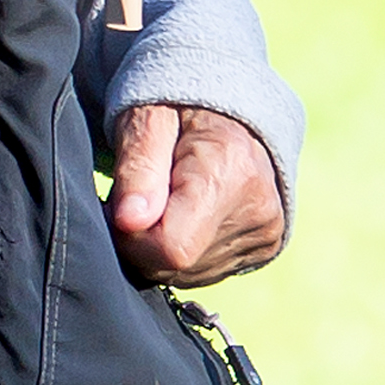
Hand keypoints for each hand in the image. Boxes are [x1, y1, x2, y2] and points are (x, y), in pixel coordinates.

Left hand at [107, 103, 285, 286]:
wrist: (228, 111)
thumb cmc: (176, 109)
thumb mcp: (145, 121)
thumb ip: (137, 169)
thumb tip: (130, 220)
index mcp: (228, 169)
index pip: (171, 247)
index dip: (131, 237)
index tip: (117, 207)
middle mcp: (258, 206)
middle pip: (178, 265)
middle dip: (142, 243)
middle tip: (137, 201)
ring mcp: (267, 231)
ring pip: (189, 275)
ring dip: (161, 250)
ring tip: (164, 204)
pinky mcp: (266, 246)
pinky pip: (207, 273)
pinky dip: (185, 253)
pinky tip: (186, 217)